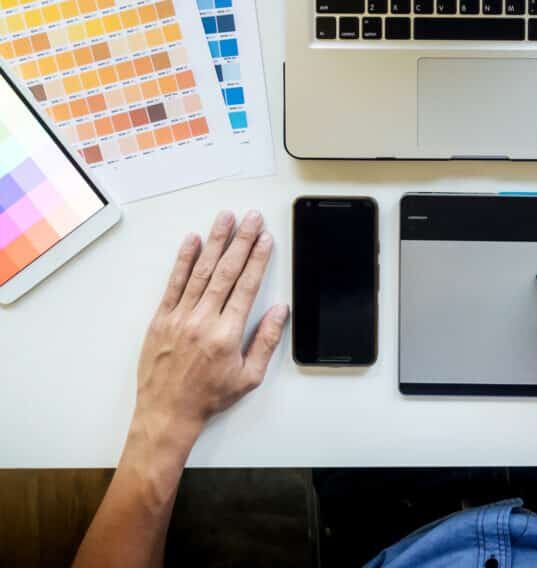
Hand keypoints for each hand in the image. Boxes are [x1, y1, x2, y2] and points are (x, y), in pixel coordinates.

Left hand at [131, 210, 287, 454]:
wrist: (166, 413)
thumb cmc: (208, 397)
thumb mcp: (249, 377)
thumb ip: (265, 341)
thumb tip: (279, 311)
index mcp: (227, 334)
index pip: (246, 286)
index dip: (258, 258)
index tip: (265, 239)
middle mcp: (203, 320)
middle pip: (227, 271)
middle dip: (241, 240)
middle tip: (251, 218)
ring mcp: (180, 317)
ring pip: (201, 271)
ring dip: (215, 242)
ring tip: (225, 219)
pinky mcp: (161, 319)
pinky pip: (174, 284)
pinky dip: (183, 261)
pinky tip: (192, 241)